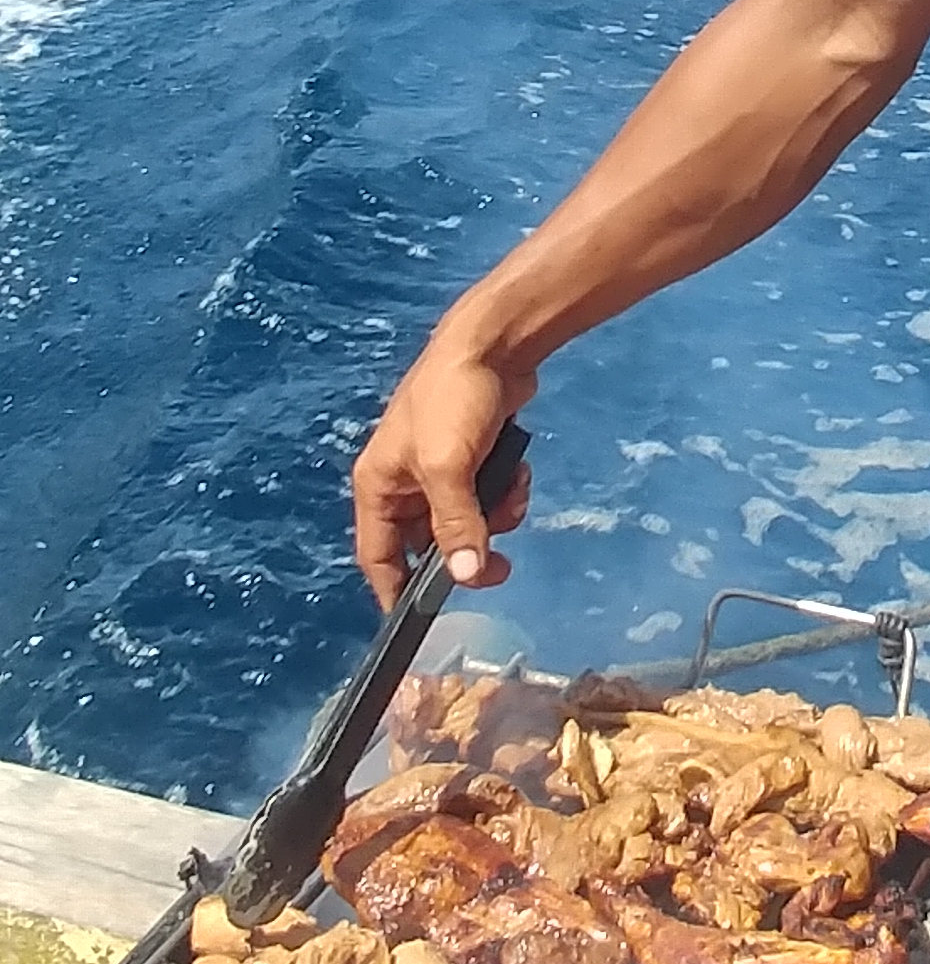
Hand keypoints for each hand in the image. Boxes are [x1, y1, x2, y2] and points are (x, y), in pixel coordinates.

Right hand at [352, 336, 536, 608]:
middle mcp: (403, 482)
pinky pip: (487, 497)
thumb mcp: (448, 467)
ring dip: (494, 518)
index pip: (377, 556)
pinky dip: (505, 493)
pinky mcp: (473, 457)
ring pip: (466, 522)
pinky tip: (519, 472)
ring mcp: (439, 469)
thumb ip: (455, 525)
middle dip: (465, 552)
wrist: (494, 343)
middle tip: (500, 568)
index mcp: (378, 485)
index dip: (394, 591)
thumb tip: (464, 578)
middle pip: (429, 544)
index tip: (420, 620)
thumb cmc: (453, 400)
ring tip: (511, 493)